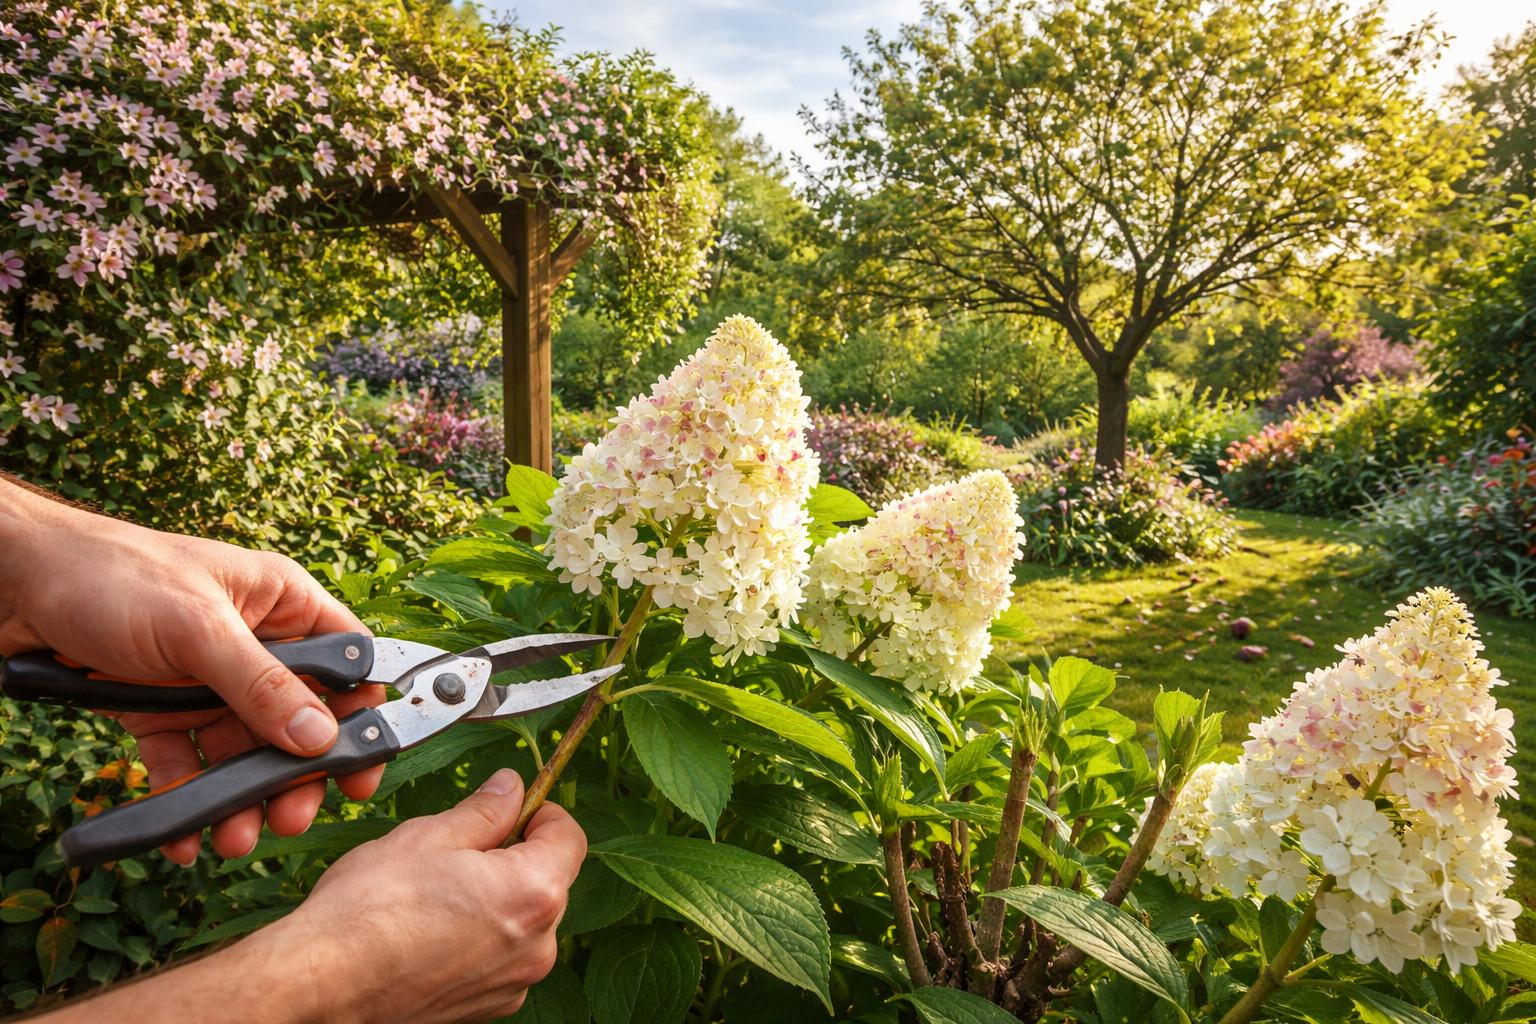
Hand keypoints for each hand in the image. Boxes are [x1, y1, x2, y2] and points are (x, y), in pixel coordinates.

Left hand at [0, 481, 383, 861]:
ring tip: (233, 838)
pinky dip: (185, 803)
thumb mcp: (196, 629)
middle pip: (298, 720)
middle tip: (291, 816)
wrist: (11, 583)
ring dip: (241, 800)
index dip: (361, 714)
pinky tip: (181, 836)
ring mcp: (206, 681)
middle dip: (295, 775)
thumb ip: (261, 685)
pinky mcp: (159, 711)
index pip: (347, 662)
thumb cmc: (109, 574)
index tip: (364, 768)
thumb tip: (321, 738)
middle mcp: (253, 644)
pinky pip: (186, 764)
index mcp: (281, 604)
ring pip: (243, 752)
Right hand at [274, 770, 584, 1021]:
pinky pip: (499, 958)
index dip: (542, 813)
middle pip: (548, 881)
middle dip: (514, 857)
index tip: (514, 806)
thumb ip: (486, 810)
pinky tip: (430, 930)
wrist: (321, 985)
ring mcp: (513, 984)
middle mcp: (537, 946)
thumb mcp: (429, 835)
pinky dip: (478, 938)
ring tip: (435, 892)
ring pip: (522, 922)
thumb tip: (512, 788)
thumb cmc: (369, 910)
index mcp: (534, 892)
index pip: (569, 837)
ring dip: (495, 899)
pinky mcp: (486, 1009)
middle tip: (459, 848)